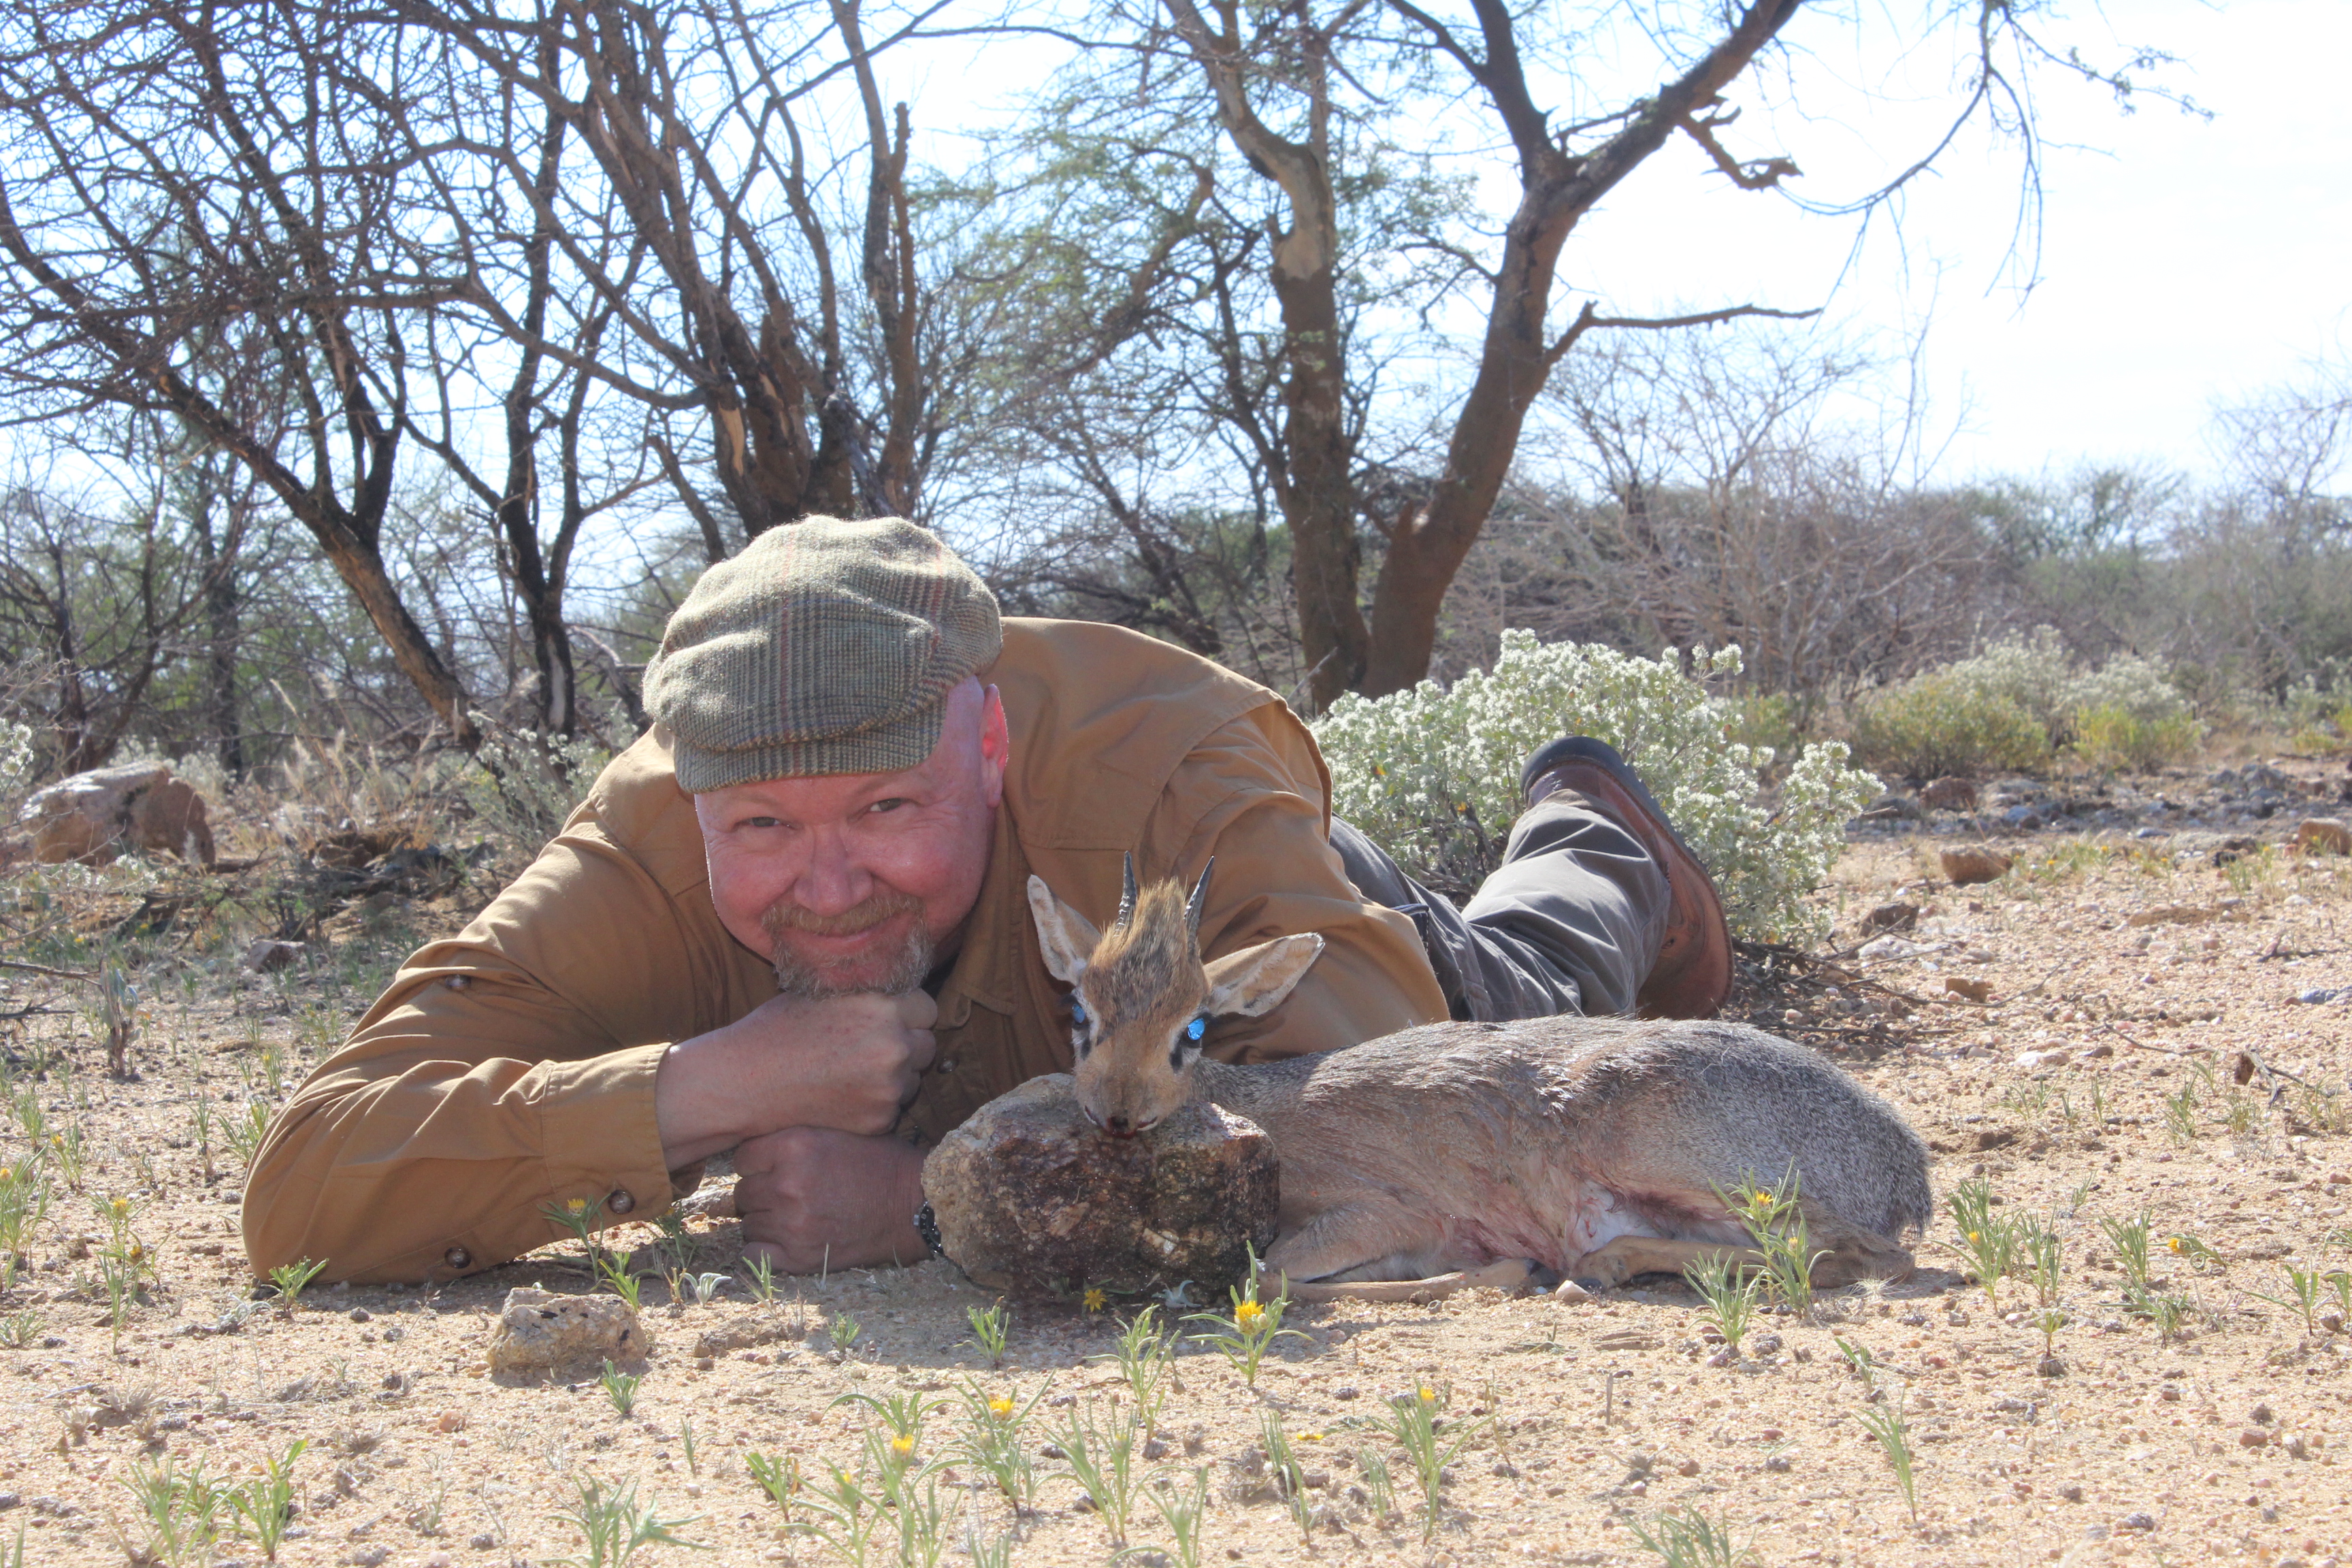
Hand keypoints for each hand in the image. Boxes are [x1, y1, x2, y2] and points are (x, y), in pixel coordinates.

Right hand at [656, 990, 935, 1166]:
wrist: (745, 1082)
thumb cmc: (778, 1029)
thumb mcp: (826, 991)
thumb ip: (871, 992)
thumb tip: (903, 987)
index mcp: (884, 1006)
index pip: (927, 1008)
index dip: (907, 1014)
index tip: (887, 1020)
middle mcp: (894, 1046)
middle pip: (927, 1045)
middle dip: (906, 1045)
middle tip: (868, 1049)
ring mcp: (889, 1087)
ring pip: (913, 1079)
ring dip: (893, 1077)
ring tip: (849, 1072)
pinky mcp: (879, 1120)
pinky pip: (893, 1107)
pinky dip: (875, 1104)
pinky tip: (841, 1096)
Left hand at [734, 1127, 928, 1273]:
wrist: (914, 1206)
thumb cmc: (880, 1165)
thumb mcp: (837, 1131)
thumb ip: (794, 1137)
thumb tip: (753, 1149)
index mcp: (795, 1145)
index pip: (742, 1158)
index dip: (758, 1163)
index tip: (775, 1168)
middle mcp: (788, 1183)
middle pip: (743, 1192)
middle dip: (761, 1193)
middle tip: (789, 1195)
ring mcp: (792, 1223)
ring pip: (748, 1223)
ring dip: (765, 1221)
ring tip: (794, 1216)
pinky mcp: (800, 1257)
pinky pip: (752, 1253)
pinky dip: (763, 1249)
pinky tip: (784, 1241)